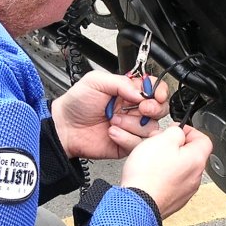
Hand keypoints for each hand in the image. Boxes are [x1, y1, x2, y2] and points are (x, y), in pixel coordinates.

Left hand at [51, 69, 169, 159]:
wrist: (64, 128)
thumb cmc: (76, 104)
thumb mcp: (96, 81)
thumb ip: (122, 82)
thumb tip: (142, 92)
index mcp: (129, 91)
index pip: (154, 89)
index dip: (159, 91)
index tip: (154, 94)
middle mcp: (133, 109)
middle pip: (160, 109)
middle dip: (153, 109)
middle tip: (141, 108)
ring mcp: (132, 128)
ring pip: (152, 128)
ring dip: (133, 124)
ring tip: (114, 121)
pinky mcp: (127, 144)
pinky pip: (139, 144)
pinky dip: (126, 138)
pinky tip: (112, 132)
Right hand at [120, 124, 212, 218]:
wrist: (137, 204)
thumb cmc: (148, 175)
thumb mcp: (162, 140)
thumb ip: (176, 132)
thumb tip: (179, 133)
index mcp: (196, 160)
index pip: (203, 139)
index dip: (189, 131)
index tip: (176, 130)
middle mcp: (195, 177)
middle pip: (191, 155)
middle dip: (175, 146)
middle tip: (159, 143)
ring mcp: (185, 191)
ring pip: (180, 169)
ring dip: (168, 161)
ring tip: (152, 160)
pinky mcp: (173, 200)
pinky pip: (171, 183)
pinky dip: (163, 177)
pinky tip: (150, 175)